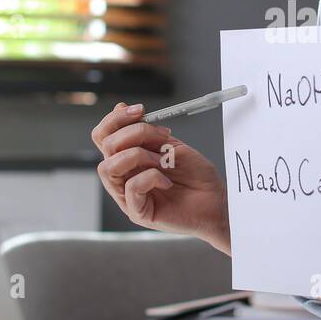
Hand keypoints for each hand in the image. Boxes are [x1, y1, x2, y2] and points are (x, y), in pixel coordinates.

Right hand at [91, 102, 230, 252]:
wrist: (216, 201)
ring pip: (108, 168)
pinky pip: (131, 188)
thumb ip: (145, 131)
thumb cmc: (196, 176)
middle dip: (133, 132)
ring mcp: (128, 195)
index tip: (140, 110)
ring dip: (137, 155)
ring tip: (162, 160)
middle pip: (105, 147)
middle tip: (160, 135)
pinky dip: (151, 177)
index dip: (116, 119)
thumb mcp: (170, 145)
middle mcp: (124, 176)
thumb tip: (120, 107)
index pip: (104, 136)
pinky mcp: (138, 212)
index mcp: (128, 159)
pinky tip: (167, 181)